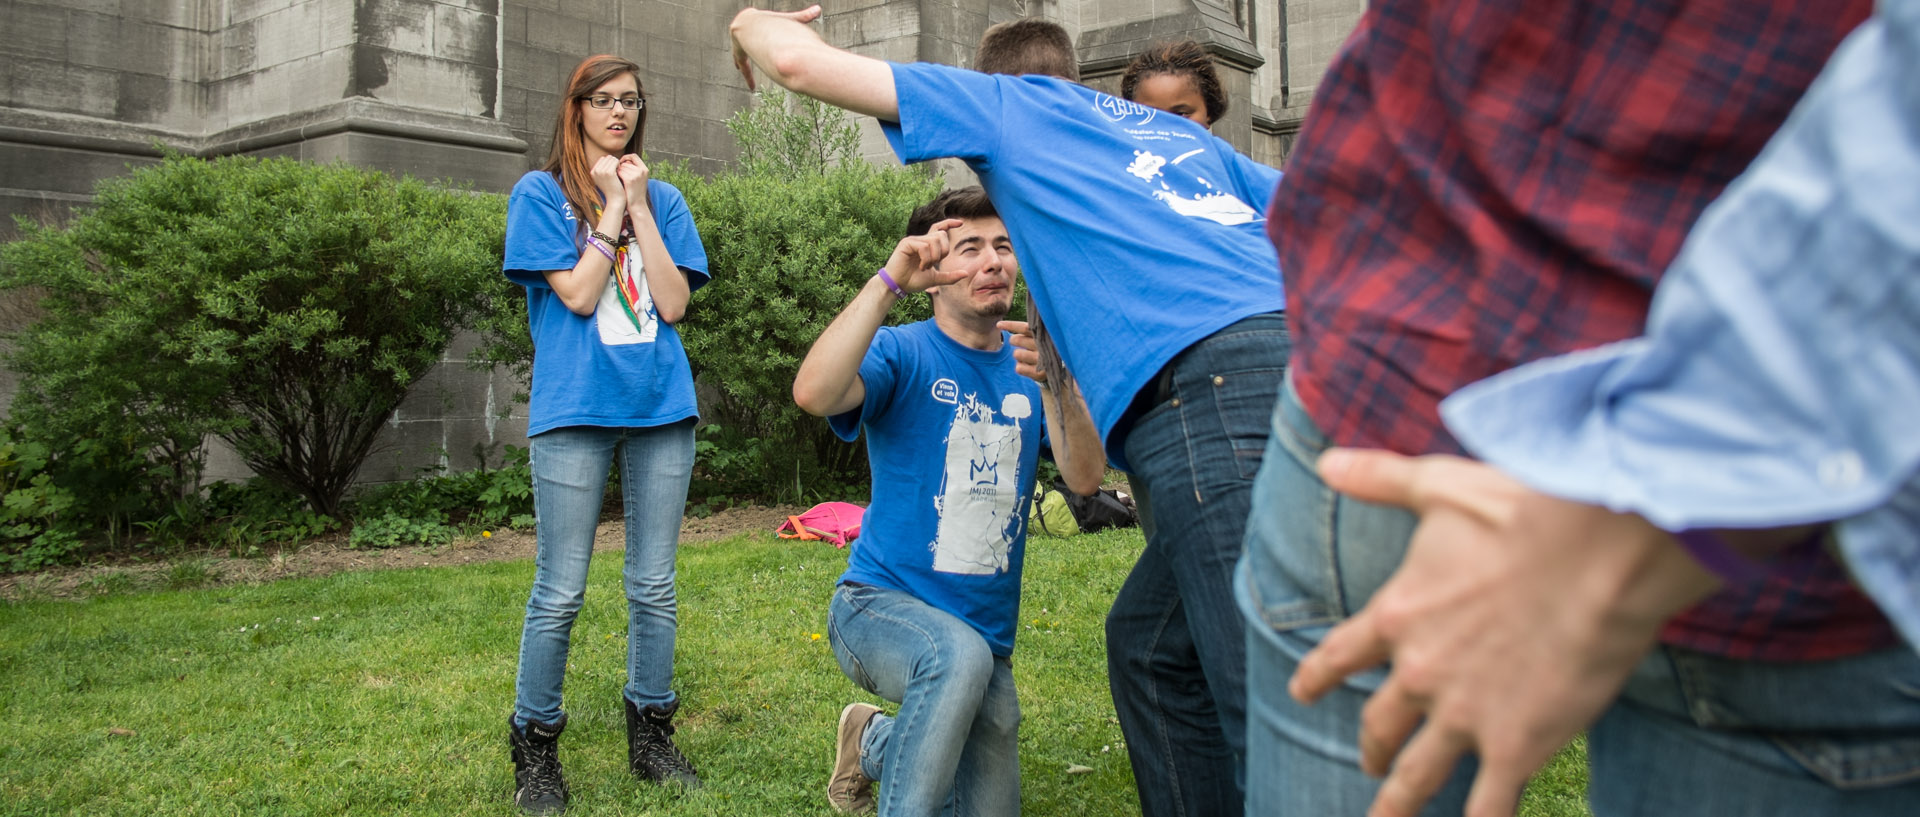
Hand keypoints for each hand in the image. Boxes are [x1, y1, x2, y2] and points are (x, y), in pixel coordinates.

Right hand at [590, 155, 624, 203]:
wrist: (615, 200)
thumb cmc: (612, 189)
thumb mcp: (604, 179)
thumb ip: (603, 169)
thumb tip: (607, 157)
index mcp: (592, 172)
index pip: (603, 159)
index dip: (610, 163)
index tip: (614, 171)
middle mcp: (595, 171)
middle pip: (607, 157)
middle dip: (614, 162)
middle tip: (618, 171)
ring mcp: (601, 171)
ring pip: (612, 158)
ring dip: (617, 163)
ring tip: (619, 172)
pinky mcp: (608, 172)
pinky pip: (616, 161)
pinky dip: (620, 165)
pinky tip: (621, 172)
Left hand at [617, 154, 649, 211]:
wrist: (637, 205)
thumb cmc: (635, 192)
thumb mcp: (639, 179)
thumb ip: (634, 169)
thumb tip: (623, 161)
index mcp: (645, 169)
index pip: (634, 156)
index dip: (626, 157)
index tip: (620, 163)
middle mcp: (642, 170)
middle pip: (626, 162)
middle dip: (621, 167)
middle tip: (619, 174)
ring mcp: (636, 175)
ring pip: (621, 167)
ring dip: (618, 172)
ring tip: (619, 179)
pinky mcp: (630, 180)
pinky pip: (619, 172)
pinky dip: (617, 175)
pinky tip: (617, 181)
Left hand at [731, 5, 823, 90]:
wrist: (754, 26)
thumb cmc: (774, 22)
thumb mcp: (791, 20)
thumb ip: (803, 16)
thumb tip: (818, 9)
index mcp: (762, 25)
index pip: (763, 33)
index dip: (765, 41)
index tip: (765, 47)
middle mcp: (750, 34)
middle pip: (750, 46)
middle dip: (751, 53)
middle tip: (756, 64)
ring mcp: (741, 42)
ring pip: (744, 57)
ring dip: (747, 67)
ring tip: (752, 79)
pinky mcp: (738, 52)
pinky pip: (743, 66)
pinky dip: (747, 76)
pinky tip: (751, 86)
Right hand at [882, 218, 967, 293]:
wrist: (897, 286)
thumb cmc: (913, 281)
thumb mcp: (935, 279)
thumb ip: (950, 276)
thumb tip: (966, 274)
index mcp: (927, 245)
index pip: (939, 228)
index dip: (949, 223)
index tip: (961, 223)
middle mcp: (920, 240)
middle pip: (941, 235)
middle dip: (944, 251)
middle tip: (933, 265)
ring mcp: (913, 240)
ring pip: (934, 241)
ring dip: (934, 257)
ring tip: (924, 267)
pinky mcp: (906, 243)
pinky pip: (924, 246)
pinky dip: (926, 258)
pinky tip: (921, 267)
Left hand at [997, 320, 1048, 385]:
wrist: (1062, 369)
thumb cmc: (1046, 347)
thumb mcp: (1043, 336)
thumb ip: (1031, 329)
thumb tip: (1003, 323)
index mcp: (1045, 335)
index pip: (1025, 328)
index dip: (1011, 325)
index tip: (998, 325)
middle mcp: (1044, 347)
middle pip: (1016, 340)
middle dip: (1014, 340)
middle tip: (1020, 342)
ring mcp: (1042, 361)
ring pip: (1016, 354)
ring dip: (1019, 355)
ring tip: (1028, 356)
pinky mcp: (1039, 374)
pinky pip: (1018, 368)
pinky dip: (1021, 367)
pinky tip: (1030, 366)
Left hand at [1289, 449, 1718, 816]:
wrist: (1596, 556)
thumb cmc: (1522, 513)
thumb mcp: (1438, 485)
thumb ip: (1380, 479)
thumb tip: (1327, 461)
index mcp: (1397, 617)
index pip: (1341, 656)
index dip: (1319, 678)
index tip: (1302, 693)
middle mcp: (1419, 673)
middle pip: (1381, 724)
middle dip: (1373, 746)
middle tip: (1371, 760)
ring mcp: (1464, 715)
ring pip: (1418, 775)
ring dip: (1398, 802)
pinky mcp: (1515, 746)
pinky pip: (1488, 806)